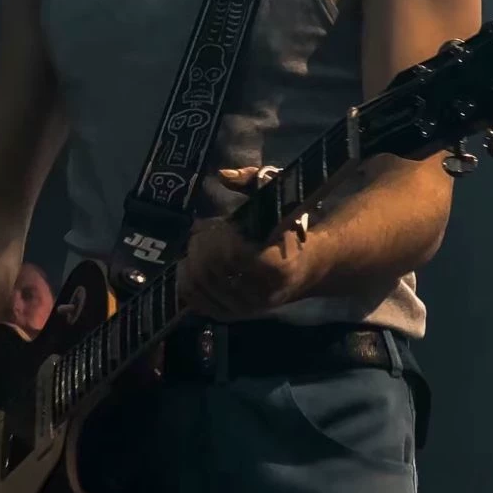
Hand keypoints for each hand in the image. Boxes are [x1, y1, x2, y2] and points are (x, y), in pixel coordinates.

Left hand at [177, 167, 301, 319]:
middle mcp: (261, 293)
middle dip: (199, 247)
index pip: (232, 254)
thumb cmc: (287, 229)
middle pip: (211, 271)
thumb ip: (252, 182)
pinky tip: (188, 265)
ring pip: (201, 287)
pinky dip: (186, 283)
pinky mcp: (233, 316)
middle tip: (199, 231)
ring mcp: (246, 308)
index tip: (215, 222)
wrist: (305, 268)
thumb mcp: (277, 198)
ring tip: (196, 245)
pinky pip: (198, 304)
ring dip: (190, 261)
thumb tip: (222, 175)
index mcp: (276, 264)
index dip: (216, 236)